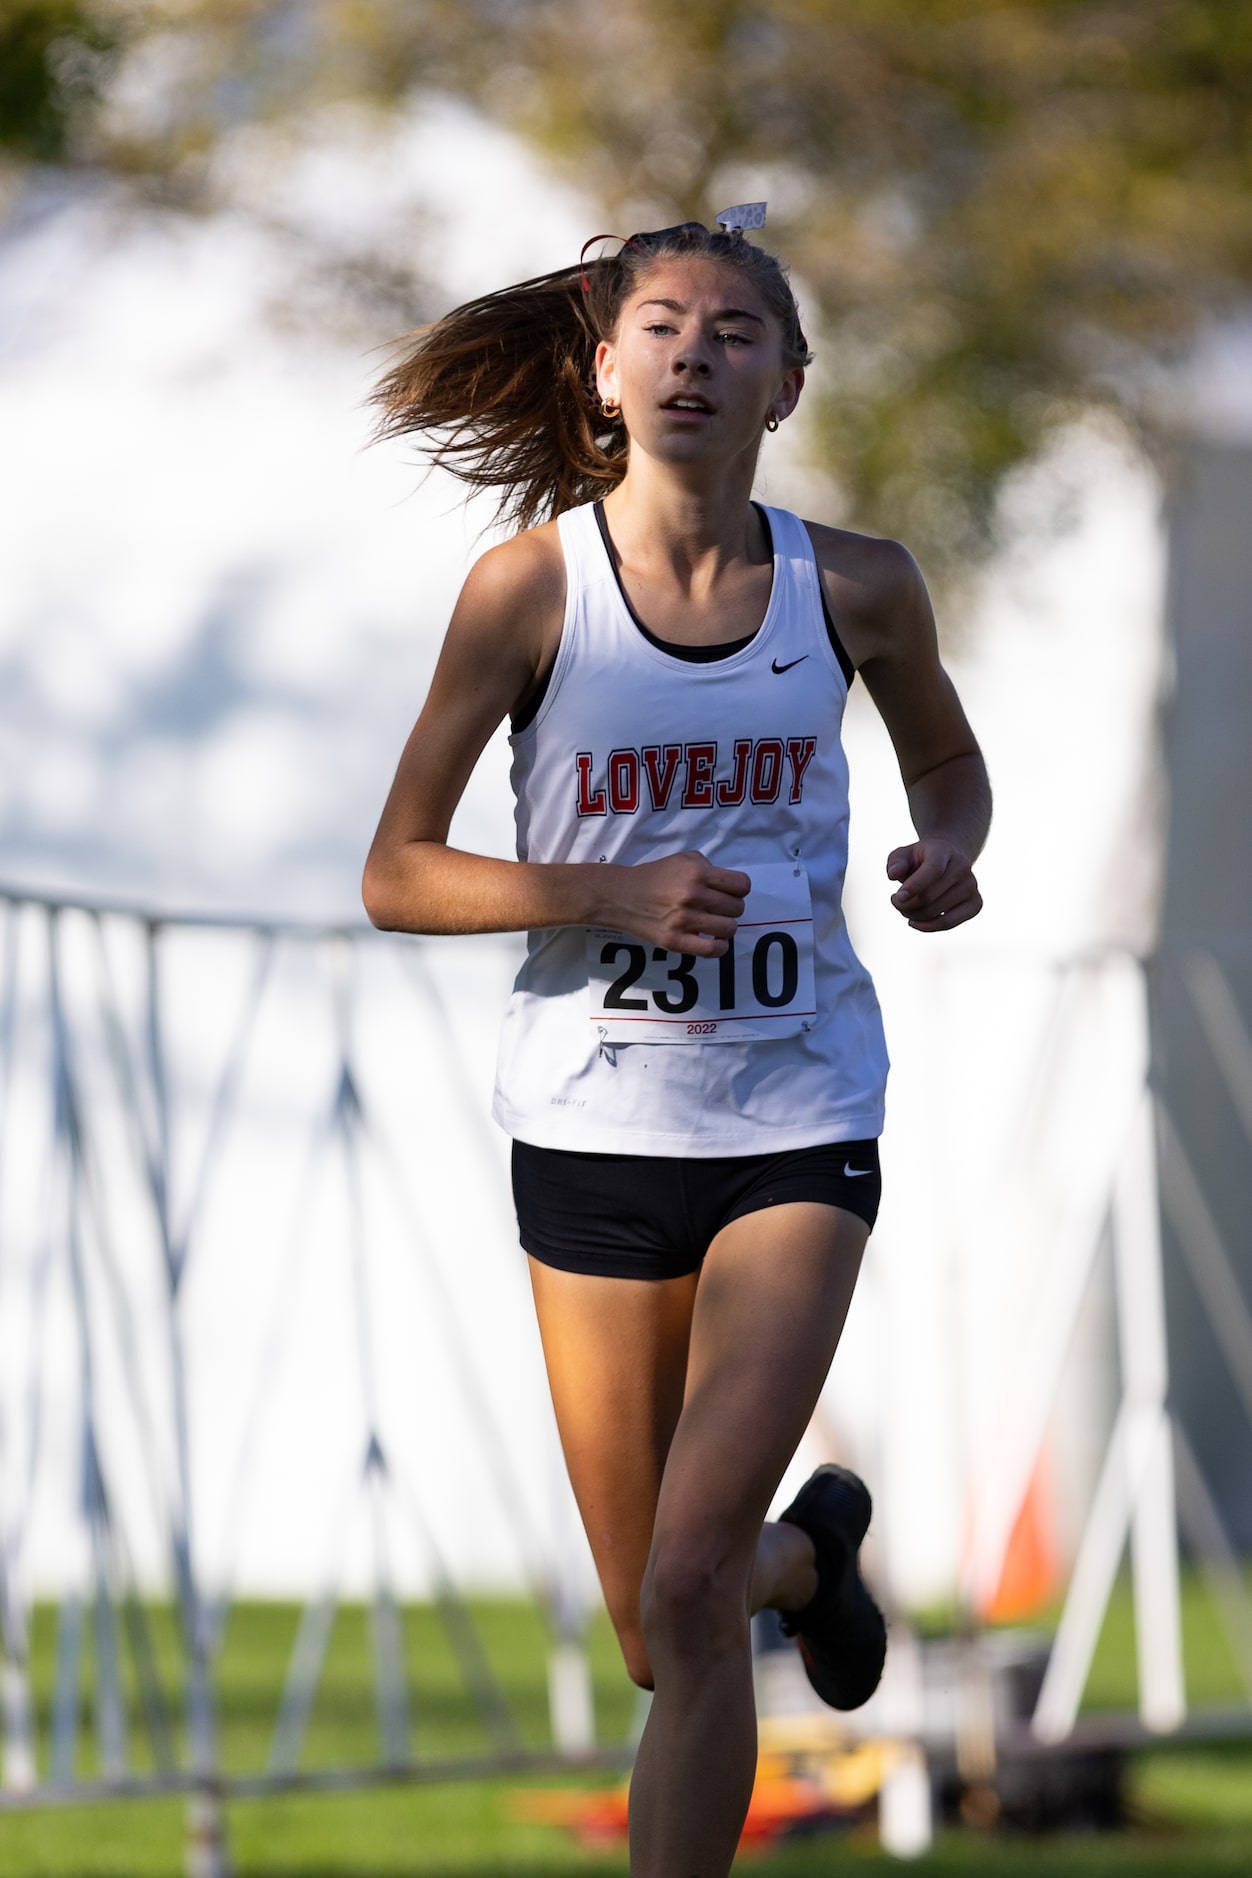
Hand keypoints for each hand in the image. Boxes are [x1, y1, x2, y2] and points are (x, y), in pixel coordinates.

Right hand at [602, 851, 750, 955]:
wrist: (621, 896)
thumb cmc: (655, 876)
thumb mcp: (683, 859)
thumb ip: (708, 867)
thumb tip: (730, 885)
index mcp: (697, 872)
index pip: (742, 885)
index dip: (739, 889)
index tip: (730, 892)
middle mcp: (692, 895)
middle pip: (737, 908)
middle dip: (731, 907)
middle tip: (717, 908)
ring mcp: (684, 920)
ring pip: (729, 928)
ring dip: (725, 926)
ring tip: (714, 923)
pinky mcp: (675, 941)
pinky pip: (713, 950)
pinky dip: (719, 946)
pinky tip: (713, 940)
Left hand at [886, 838, 981, 931]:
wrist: (947, 863)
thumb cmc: (919, 861)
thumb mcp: (903, 855)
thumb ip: (895, 862)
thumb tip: (893, 874)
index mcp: (944, 850)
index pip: (933, 869)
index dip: (915, 885)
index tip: (897, 897)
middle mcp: (962, 866)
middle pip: (929, 896)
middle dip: (905, 904)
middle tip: (895, 901)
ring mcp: (972, 886)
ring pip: (935, 913)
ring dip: (912, 915)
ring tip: (905, 908)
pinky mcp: (976, 904)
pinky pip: (948, 924)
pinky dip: (927, 927)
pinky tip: (914, 921)